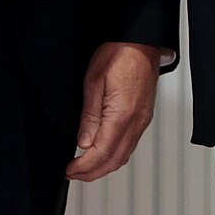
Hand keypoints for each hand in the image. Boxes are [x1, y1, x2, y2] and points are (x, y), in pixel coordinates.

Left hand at [65, 42, 161, 181]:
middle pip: (114, 161)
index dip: (83, 167)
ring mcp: (143, 120)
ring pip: (124, 156)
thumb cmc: (119, 53)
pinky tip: (103, 152)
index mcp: (122, 114)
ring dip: (104, 166)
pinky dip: (115, 155)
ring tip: (84, 166)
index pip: (101, 153)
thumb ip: (89, 115)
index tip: (69, 170)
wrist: (141, 41)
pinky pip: (130, 144)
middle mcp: (136, 122)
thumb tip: (84, 143)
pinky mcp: (144, 116)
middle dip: (92, 173)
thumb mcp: (93, 81)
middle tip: (73, 173)